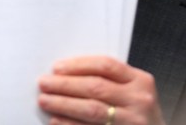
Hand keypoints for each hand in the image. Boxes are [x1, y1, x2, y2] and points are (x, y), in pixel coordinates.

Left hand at [38, 55, 165, 124]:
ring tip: (45, 100)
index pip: (106, 66)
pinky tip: (56, 120)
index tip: (57, 68)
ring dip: (64, 104)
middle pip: (96, 87)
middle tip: (44, 83)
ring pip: (92, 110)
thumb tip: (67, 74)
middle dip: (66, 84)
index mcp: (141, 80)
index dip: (79, 65)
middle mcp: (139, 100)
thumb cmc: (139, 114)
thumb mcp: (134, 92)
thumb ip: (111, 81)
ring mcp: (132, 121)